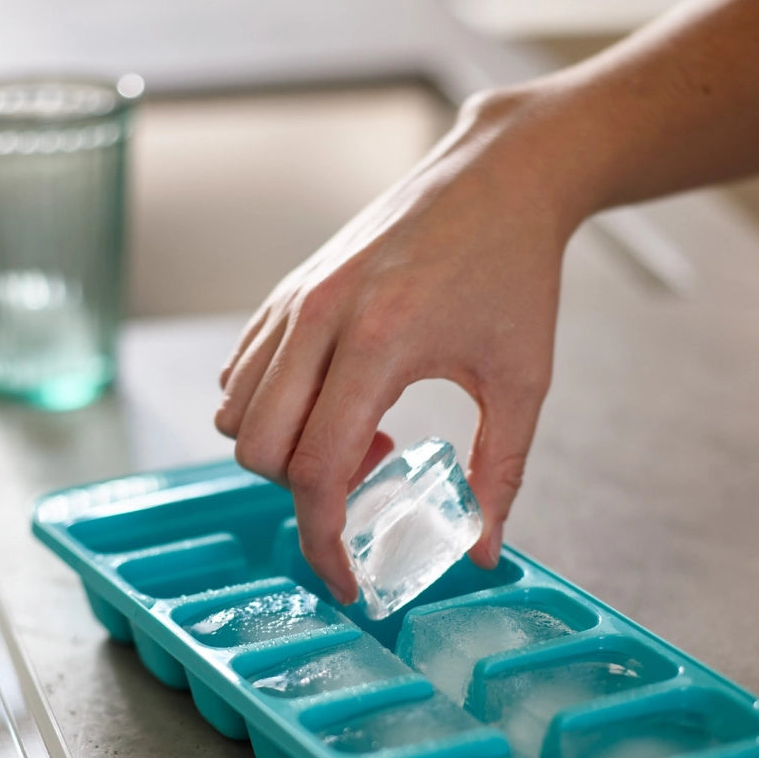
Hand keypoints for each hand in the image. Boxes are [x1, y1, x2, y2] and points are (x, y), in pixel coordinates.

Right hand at [214, 89, 579, 605]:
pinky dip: (270, 409)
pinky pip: (238, 374)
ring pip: (234, 414)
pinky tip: (336, 395)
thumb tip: (480, 552)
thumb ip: (501, 473)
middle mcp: (318, 317)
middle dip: (303, 490)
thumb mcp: (523, 381)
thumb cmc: (515, 273)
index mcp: (380, 341)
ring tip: (358, 426)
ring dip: (284, 448)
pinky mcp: (285, 289)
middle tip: (373, 467)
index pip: (318, 469)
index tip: (346, 582)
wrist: (498, 175)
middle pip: (257, 449)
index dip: (324, 541)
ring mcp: (293, 299)